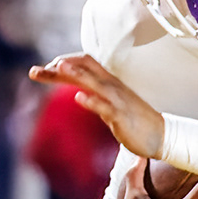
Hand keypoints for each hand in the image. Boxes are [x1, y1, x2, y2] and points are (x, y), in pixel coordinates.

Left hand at [31, 53, 165, 160]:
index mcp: (110, 83)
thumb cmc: (136, 120)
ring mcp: (118, 100)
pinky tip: (79, 97)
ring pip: (96, 83)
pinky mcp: (122, 116)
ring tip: (58, 68)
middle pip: (86, 68)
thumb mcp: (112, 104)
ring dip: (77, 74)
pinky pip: (106, 107)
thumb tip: (78, 91)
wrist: (162, 135)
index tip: (45, 70)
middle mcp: (113, 87)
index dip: (64, 63)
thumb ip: (96, 96)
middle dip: (60, 67)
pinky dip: (92, 101)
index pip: (85, 64)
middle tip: (35, 71)